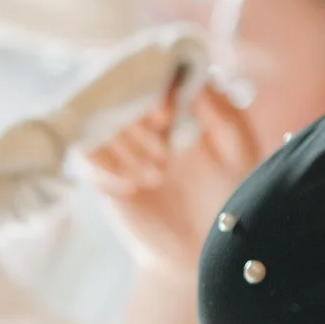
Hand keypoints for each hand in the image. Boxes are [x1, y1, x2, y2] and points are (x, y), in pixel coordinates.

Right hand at [78, 76, 260, 280]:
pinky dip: (105, 164)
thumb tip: (201, 79)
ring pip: (102, 122)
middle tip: (164, 150)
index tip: (168, 115)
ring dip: (127, 146)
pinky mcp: (102, 174)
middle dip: (139, 120)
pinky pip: (84, 152)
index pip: (154, 71)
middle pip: (122, 93)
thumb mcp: (240, 155)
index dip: (155, 87)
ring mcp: (122, 146)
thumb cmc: (229, 198)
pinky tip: (130, 185)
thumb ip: (228, 115)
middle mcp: (148, 121)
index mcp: (181, 107)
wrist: (203, 252)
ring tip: (157, 175)